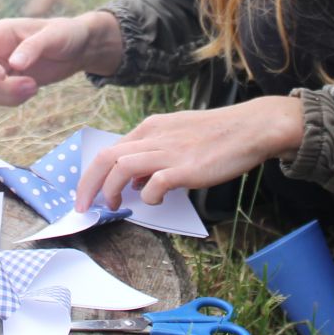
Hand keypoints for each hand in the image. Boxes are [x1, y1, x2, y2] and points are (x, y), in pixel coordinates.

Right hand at [0, 13, 121, 106]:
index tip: (2, 75)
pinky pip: (0, 98)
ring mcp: (2, 67)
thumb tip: (14, 64)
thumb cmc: (66, 34)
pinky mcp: (11, 82)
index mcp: (1, 34)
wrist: (79, 49)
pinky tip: (33, 90)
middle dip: (4, 87)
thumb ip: (32, 47)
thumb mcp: (53, 36)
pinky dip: (13, 100)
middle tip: (32, 86)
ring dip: (9, 96)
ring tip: (34, 88)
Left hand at [75, 96, 304, 210]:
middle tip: (83, 207)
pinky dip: (148, 197)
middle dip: (88, 184)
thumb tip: (135, 181)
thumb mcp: (177, 135)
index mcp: (151, 127)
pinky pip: (154, 185)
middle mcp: (154, 136)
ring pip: (121, 168)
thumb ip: (154, 154)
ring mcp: (169, 151)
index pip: (109, 149)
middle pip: (106, 157)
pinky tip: (156, 201)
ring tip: (113, 206)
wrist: (250, 128)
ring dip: (110, 191)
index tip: (87, 193)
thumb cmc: (216, 135)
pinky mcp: (186, 168)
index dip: (92, 174)